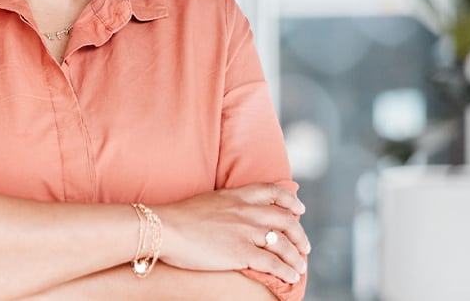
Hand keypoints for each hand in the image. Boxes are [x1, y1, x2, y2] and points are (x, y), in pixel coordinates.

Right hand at [154, 183, 310, 284]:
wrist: (164, 228)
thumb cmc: (179, 217)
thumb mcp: (208, 201)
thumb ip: (227, 204)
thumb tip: (234, 213)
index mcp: (236, 195)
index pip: (273, 191)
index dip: (291, 200)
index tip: (299, 209)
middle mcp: (245, 211)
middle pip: (285, 220)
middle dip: (300, 235)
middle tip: (304, 246)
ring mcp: (245, 231)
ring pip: (284, 244)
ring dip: (297, 257)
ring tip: (300, 267)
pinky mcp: (241, 252)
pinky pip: (273, 263)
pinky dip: (287, 271)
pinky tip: (291, 277)